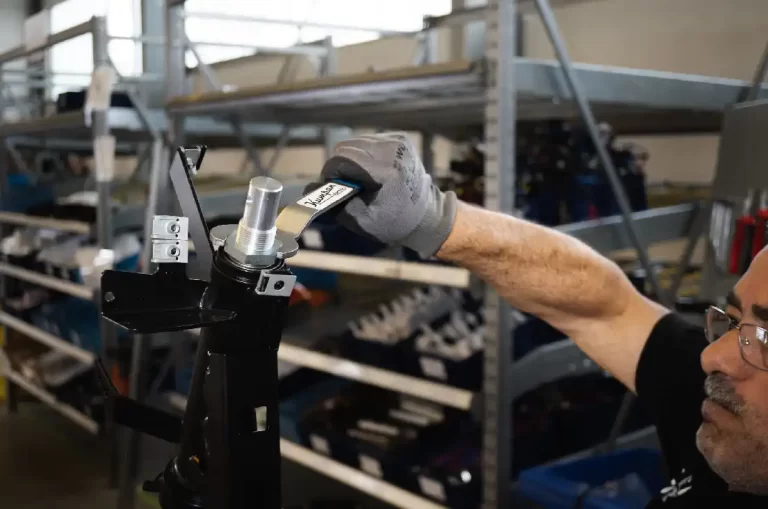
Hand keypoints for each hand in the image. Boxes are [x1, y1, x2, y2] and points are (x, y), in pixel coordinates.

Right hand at [320, 132, 456, 257]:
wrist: (426, 215)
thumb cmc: (394, 222)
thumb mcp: (362, 220)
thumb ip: (335, 204)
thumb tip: (310, 189)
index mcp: (386, 170)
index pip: (343, 159)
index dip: (331, 174)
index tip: (334, 188)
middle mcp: (393, 149)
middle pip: (347, 147)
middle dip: (341, 166)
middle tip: (347, 186)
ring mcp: (398, 141)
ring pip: (356, 142)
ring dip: (352, 160)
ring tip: (362, 180)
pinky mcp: (399, 138)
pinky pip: (369, 141)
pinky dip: (365, 155)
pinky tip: (373, 171)